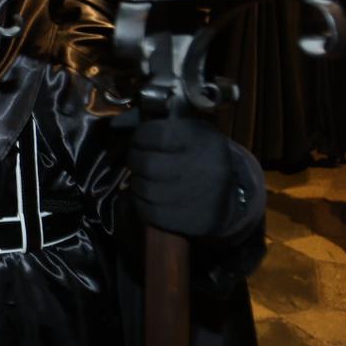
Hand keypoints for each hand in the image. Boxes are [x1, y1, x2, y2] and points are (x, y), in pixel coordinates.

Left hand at [125, 117, 237, 238]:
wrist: (229, 199)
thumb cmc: (203, 159)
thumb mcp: (192, 135)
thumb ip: (162, 127)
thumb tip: (117, 124)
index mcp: (202, 140)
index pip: (155, 134)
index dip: (139, 137)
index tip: (138, 140)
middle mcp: (201, 167)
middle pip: (147, 163)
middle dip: (134, 159)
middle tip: (136, 159)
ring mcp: (195, 196)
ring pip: (144, 188)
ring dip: (136, 181)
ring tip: (143, 177)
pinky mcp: (188, 221)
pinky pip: (147, 212)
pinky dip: (140, 202)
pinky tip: (147, 195)